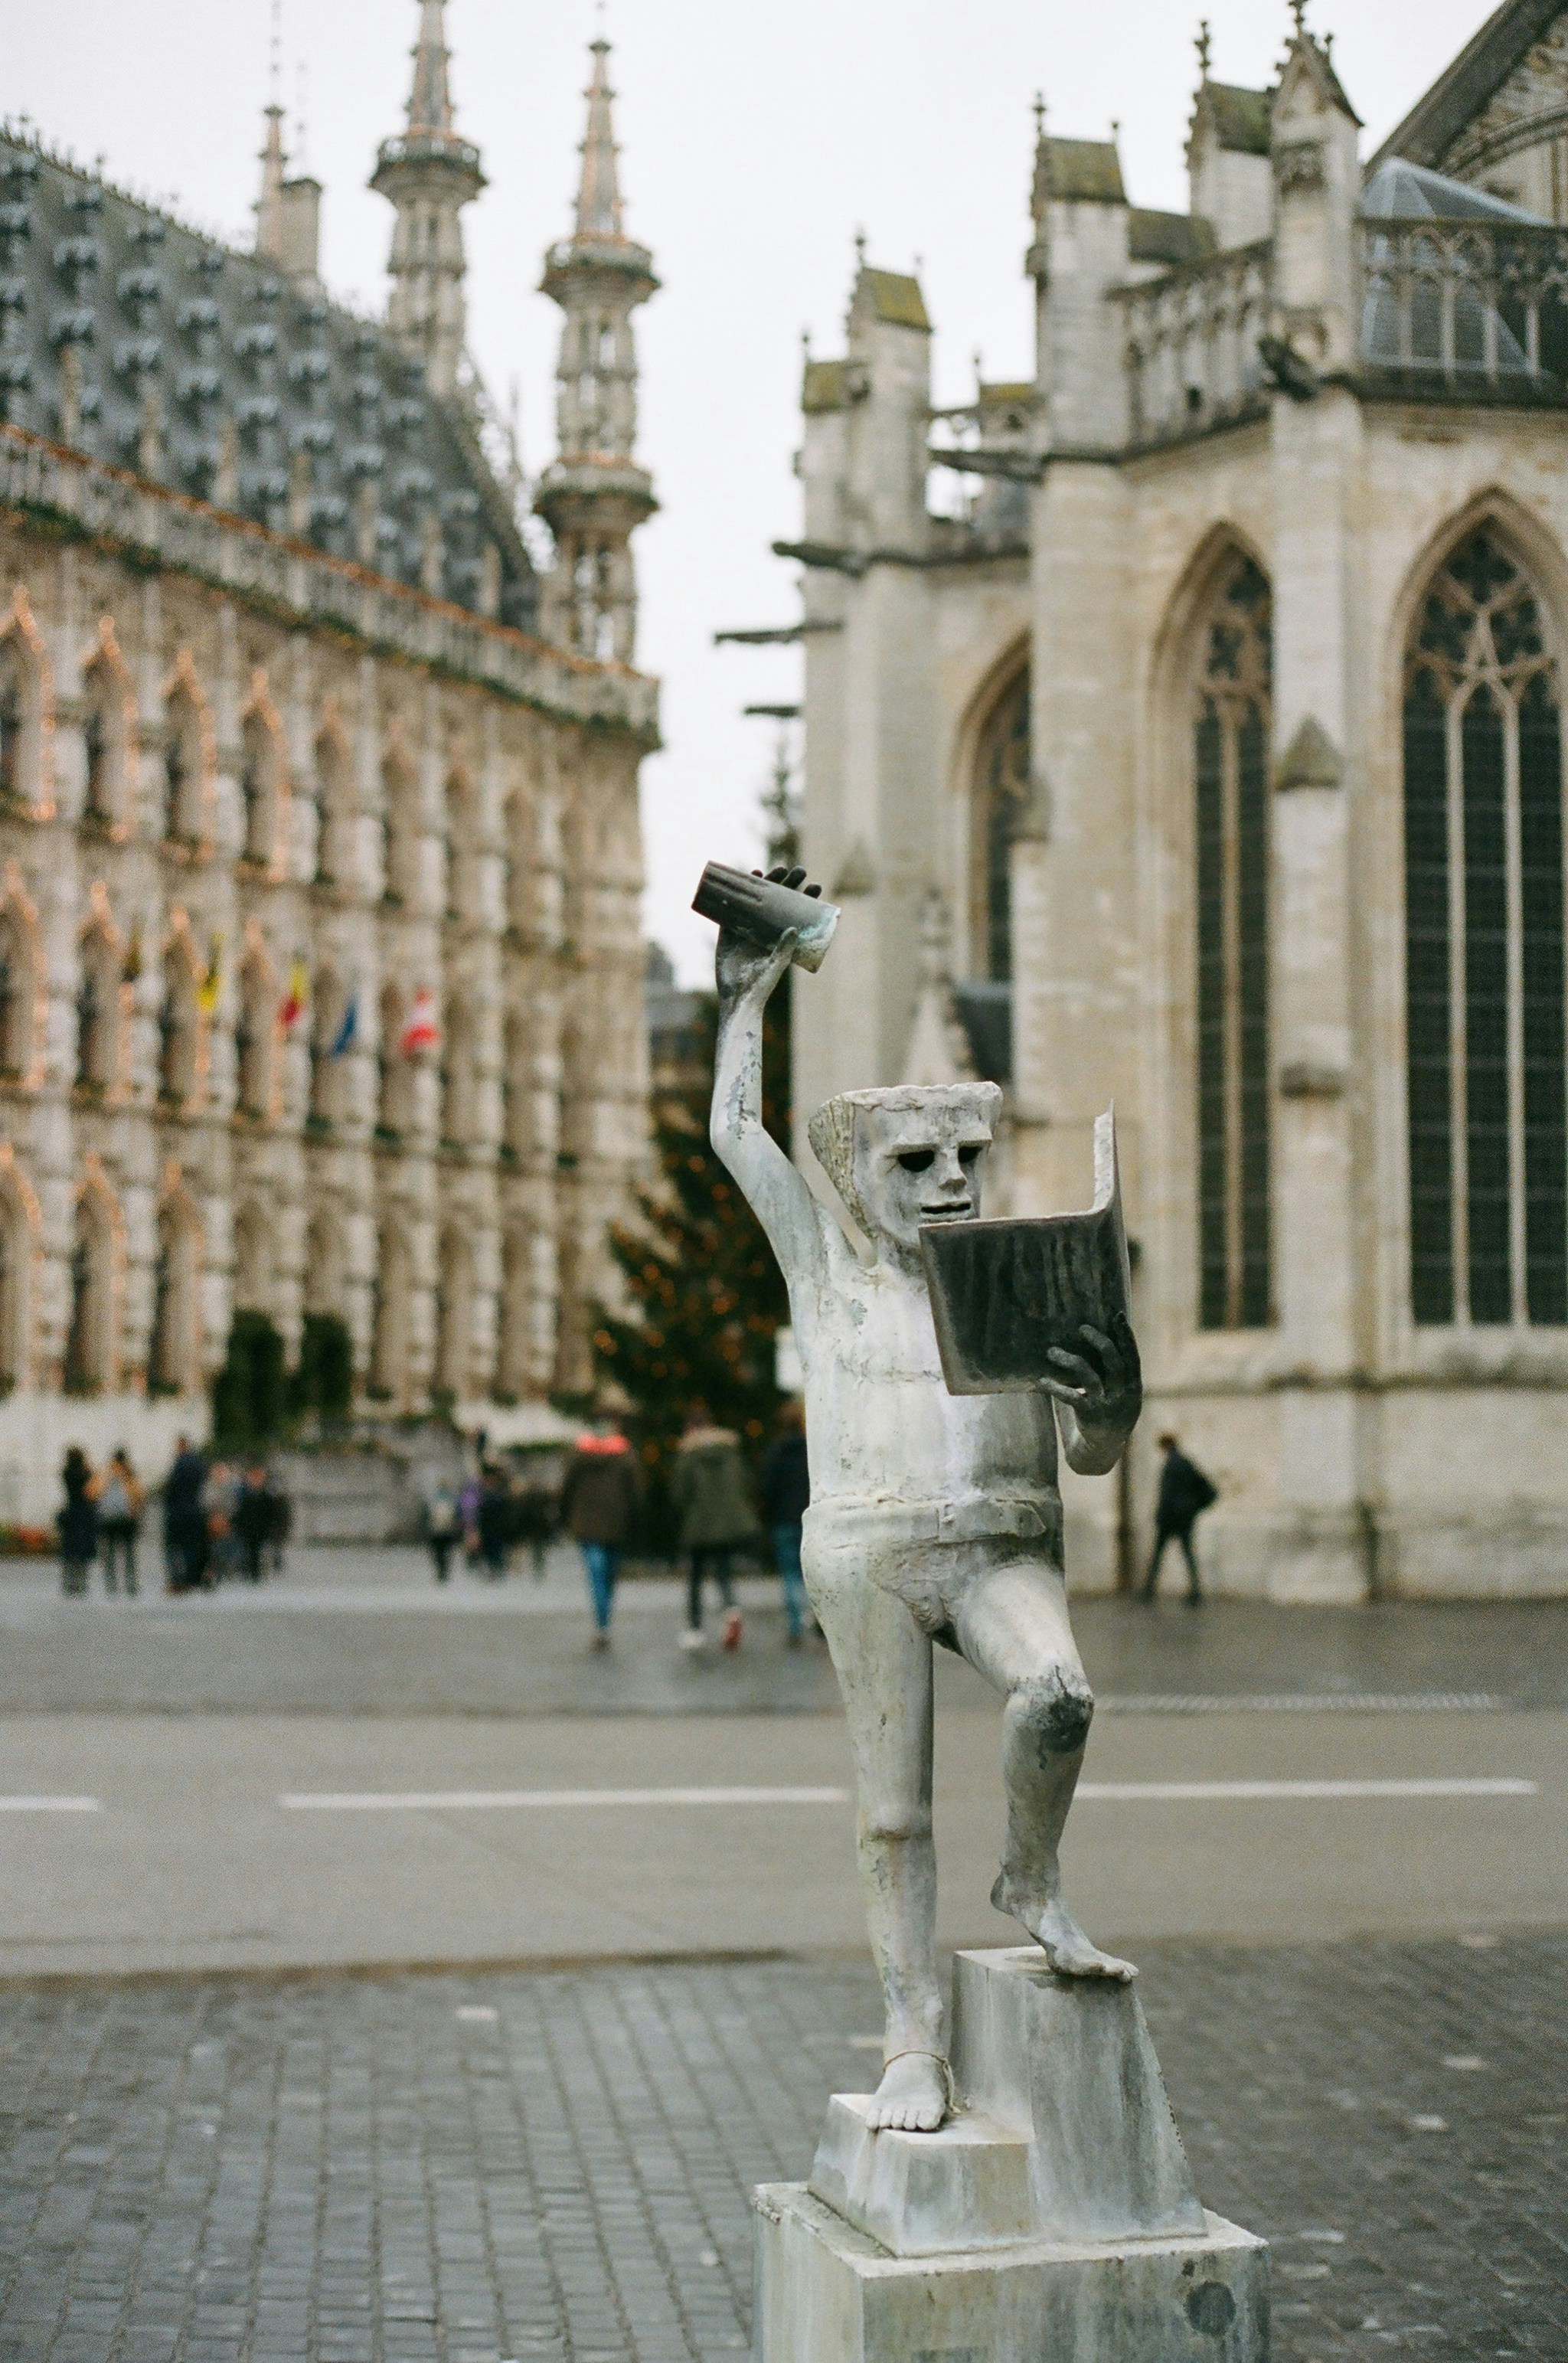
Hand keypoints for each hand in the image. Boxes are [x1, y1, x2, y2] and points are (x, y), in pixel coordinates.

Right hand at [715, 866, 823, 1007]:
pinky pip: (732, 910)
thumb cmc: (761, 986)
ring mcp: (746, 931)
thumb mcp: (776, 965)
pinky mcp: (728, 934)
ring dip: (765, 885)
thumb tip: (794, 927)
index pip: (796, 914)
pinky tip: (745, 880)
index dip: (805, 899)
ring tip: (775, 869)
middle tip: (799, 871)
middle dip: (787, 885)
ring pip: (757, 902)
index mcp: (781, 939)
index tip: (814, 886)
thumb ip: (784, 948)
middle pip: (778, 903)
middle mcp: (765, 932)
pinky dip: (738, 896)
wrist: (737, 998)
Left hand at [1040, 1311, 1141, 1433]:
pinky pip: (1070, 1397)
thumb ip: (1115, 1373)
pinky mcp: (1089, 1416)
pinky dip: (1055, 1388)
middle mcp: (1123, 1395)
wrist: (1102, 1450)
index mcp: (1133, 1387)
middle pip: (1114, 1363)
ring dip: (1070, 1360)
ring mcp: (1106, 1406)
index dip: (1126, 1336)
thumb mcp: (1120, 1394)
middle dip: (1100, 1342)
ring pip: (1089, 1377)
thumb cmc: (1109, 1413)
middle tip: (1082, 1328)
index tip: (1117, 1316)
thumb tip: (1101, 1339)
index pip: (1132, 1357)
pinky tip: (1042, 1381)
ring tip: (1052, 1351)